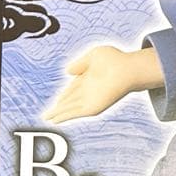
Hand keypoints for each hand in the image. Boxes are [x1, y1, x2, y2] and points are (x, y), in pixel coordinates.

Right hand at [43, 46, 162, 123]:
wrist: (128, 70)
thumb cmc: (116, 59)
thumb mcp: (95, 55)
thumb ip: (81, 63)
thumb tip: (68, 71)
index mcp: (90, 76)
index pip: (74, 86)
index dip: (65, 93)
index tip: (58, 99)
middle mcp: (90, 89)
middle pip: (70, 99)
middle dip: (59, 106)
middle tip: (49, 113)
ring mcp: (91, 99)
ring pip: (70, 107)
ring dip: (58, 113)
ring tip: (47, 118)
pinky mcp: (92, 107)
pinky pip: (74, 113)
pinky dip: (64, 117)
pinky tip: (55, 120)